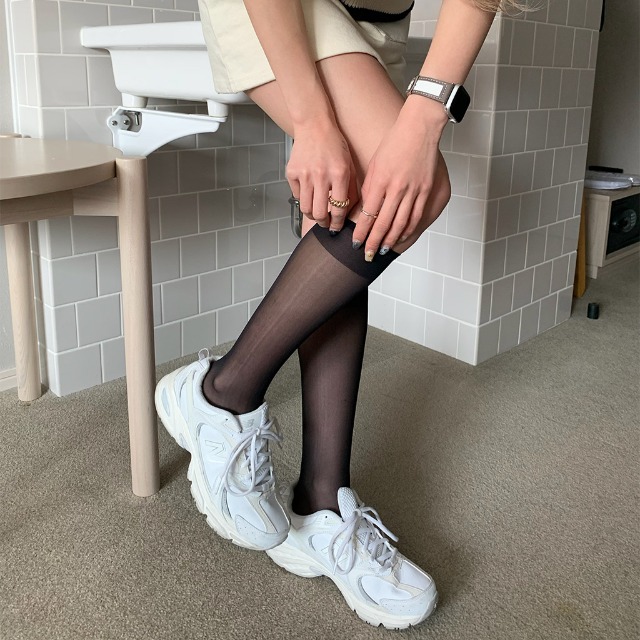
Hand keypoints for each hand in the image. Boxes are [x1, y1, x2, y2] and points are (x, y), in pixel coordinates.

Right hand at [286, 119, 353, 231]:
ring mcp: (304, 175)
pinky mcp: (291, 173)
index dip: (337, 223)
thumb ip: (352, 190)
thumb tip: (349, 213)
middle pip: (319, 214)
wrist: (314, 126)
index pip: (338, 209)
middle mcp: (320, 176)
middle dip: (324, 224)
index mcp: (339, 174)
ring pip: (306, 209)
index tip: (337, 228)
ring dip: (312, 216)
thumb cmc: (334, 145)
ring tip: (317, 214)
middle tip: (326, 224)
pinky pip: (297, 196)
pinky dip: (304, 200)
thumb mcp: (349, 166)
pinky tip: (310, 195)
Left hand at [354, 101, 450, 259]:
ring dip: (390, 240)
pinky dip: (407, 230)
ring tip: (381, 251)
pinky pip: (415, 216)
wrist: (420, 128)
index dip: (361, 232)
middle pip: (383, 223)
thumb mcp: (374, 164)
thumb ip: (369, 188)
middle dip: (373, 242)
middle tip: (366, 255)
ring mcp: (413, 190)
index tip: (355, 243)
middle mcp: (396, 188)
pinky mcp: (425, 190)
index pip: (368, 214)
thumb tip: (365, 210)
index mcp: (380, 181)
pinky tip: (400, 238)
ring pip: (400, 224)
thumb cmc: (394, 142)